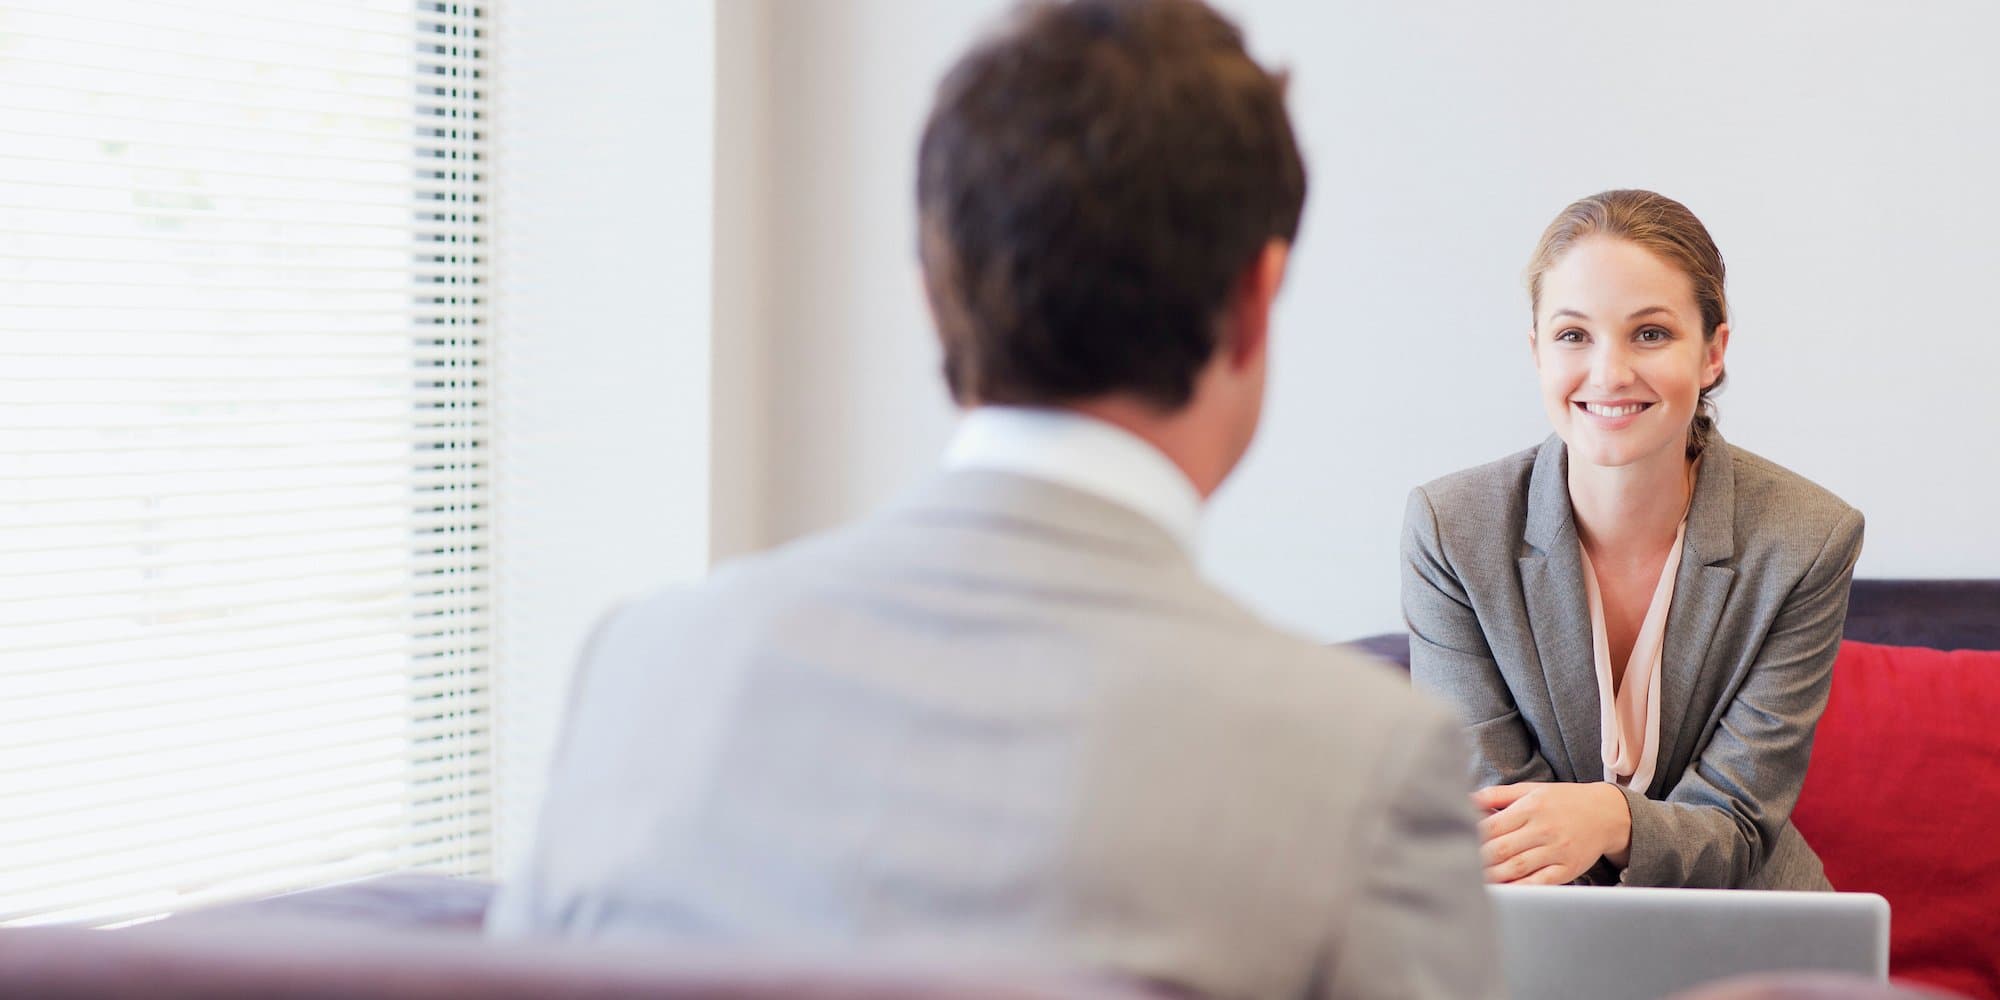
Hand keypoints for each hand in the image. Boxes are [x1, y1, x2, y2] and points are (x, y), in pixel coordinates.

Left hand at [1471, 782, 1631, 884]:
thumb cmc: (1562, 801)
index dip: (1471, 838)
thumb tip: (1465, 799)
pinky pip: (1540, 883)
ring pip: (1517, 868)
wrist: (1607, 814)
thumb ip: (1497, 795)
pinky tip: (1504, 891)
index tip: (1456, 845)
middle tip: (1460, 868)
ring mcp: (1557, 851)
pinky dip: (1519, 889)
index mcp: (1531, 807)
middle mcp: (1544, 829)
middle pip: (1501, 849)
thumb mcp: (1531, 790)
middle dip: (1478, 860)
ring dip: (1493, 877)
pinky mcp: (1568, 869)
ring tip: (1475, 881)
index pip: (1492, 826)